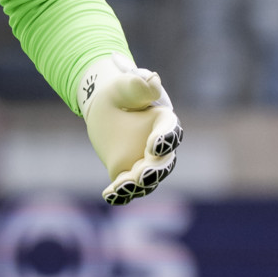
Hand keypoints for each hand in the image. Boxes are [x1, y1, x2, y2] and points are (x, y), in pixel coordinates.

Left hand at [79, 53, 182, 204]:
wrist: (106, 109)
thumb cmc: (118, 95)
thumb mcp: (124, 86)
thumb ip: (137, 84)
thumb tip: (152, 80)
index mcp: (164, 122)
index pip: (171, 132)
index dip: (166, 139)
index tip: (154, 145)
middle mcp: (162, 146)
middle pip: (164, 162)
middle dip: (154, 170)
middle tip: (142, 174)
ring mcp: (148, 162)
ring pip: (148, 179)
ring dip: (138, 185)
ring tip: (122, 187)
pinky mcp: (131, 172)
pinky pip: (130, 186)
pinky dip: (122, 193)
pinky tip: (109, 195)